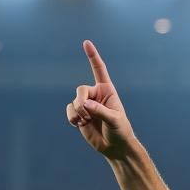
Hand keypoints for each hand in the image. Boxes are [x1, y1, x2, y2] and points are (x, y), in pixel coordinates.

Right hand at [66, 40, 136, 159]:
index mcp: (107, 90)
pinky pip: (69, 110)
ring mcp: (87, 105)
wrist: (115, 146)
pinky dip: (72, 117)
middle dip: (81, 102)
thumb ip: (100, 111)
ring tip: (85, 122)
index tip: (86, 43)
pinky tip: (78, 124)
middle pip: (81, 89)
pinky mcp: (79, 115)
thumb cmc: (120, 131)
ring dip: (78, 113)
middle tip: (86, 115)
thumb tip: (85, 105)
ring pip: (74, 102)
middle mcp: (96, 95)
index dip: (92, 56)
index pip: (99, 70)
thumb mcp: (114, 120)